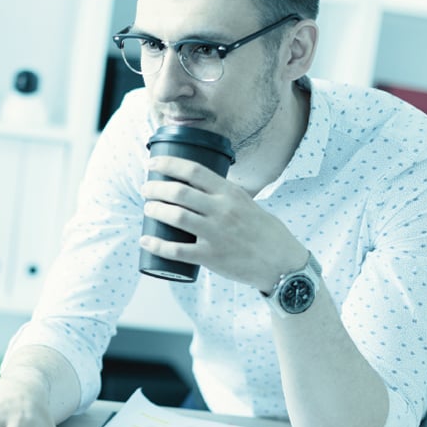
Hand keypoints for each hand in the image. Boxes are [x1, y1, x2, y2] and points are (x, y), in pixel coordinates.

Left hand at [139, 156, 307, 289]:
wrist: (281, 262)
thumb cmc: (263, 231)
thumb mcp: (247, 203)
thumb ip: (223, 194)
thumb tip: (199, 185)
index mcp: (230, 193)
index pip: (194, 170)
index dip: (169, 164)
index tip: (153, 164)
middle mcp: (222, 210)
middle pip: (179, 192)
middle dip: (156, 188)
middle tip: (146, 189)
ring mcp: (216, 234)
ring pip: (176, 217)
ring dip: (155, 210)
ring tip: (147, 208)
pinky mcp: (211, 257)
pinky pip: (177, 251)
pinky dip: (157, 245)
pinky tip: (145, 240)